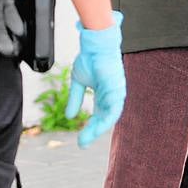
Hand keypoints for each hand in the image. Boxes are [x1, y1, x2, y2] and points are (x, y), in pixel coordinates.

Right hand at [65, 12, 125, 147]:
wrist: (93, 44)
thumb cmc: (88, 59)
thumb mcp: (77, 82)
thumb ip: (75, 99)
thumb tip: (70, 116)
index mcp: (103, 94)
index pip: (98, 115)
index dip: (90, 128)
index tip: (81, 140)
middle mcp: (111, 96)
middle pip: (103, 119)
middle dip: (92, 132)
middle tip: (82, 144)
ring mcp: (116, 93)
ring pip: (110, 116)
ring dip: (98, 128)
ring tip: (87, 138)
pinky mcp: (118, 89)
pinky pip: (114, 108)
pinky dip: (107, 118)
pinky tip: (98, 126)